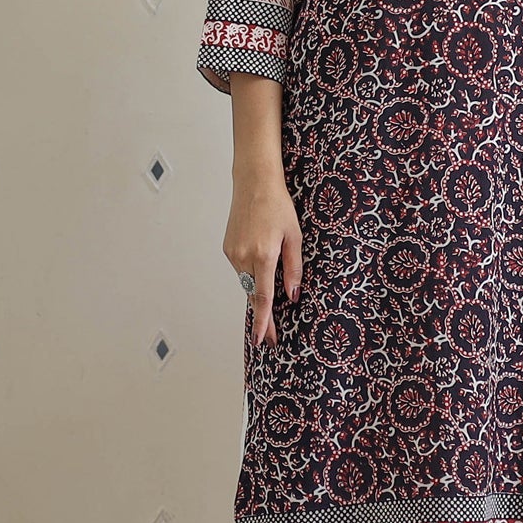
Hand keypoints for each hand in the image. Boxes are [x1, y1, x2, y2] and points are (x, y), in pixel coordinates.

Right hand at [224, 173, 302, 344]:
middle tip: (270, 336)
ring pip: (246, 282)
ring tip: (270, 289)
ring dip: (258, 289)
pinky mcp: (227, 248)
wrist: (254, 183)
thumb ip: (294, 268)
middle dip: (262, 316)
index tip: (262, 339)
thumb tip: (293, 294)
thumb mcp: (295, 237)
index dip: (263, 321)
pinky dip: (251, 273)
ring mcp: (232, 253)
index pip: (262, 297)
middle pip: (252, 294)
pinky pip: (241, 269)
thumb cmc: (278, 206)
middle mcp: (244, 256)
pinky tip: (260, 262)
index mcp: (263, 255)